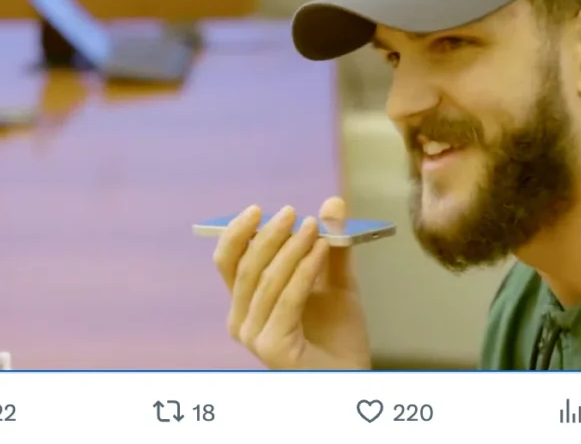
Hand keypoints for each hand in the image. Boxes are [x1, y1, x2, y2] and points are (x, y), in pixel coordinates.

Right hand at [213, 197, 371, 369]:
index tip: (257, 209)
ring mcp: (253, 337)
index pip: (227, 262)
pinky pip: (287, 298)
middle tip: (292, 212)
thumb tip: (332, 202)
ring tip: (314, 228)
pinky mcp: (271, 348)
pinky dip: (304, 269)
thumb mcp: (337, 282)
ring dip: (292, 248)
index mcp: (246, 303)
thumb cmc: (339, 336)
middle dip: (269, 235)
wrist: (352, 378)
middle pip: (245, 267)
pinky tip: (321, 250)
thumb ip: (331, 245)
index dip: (237, 233)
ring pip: (267, 280)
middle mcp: (241, 321)